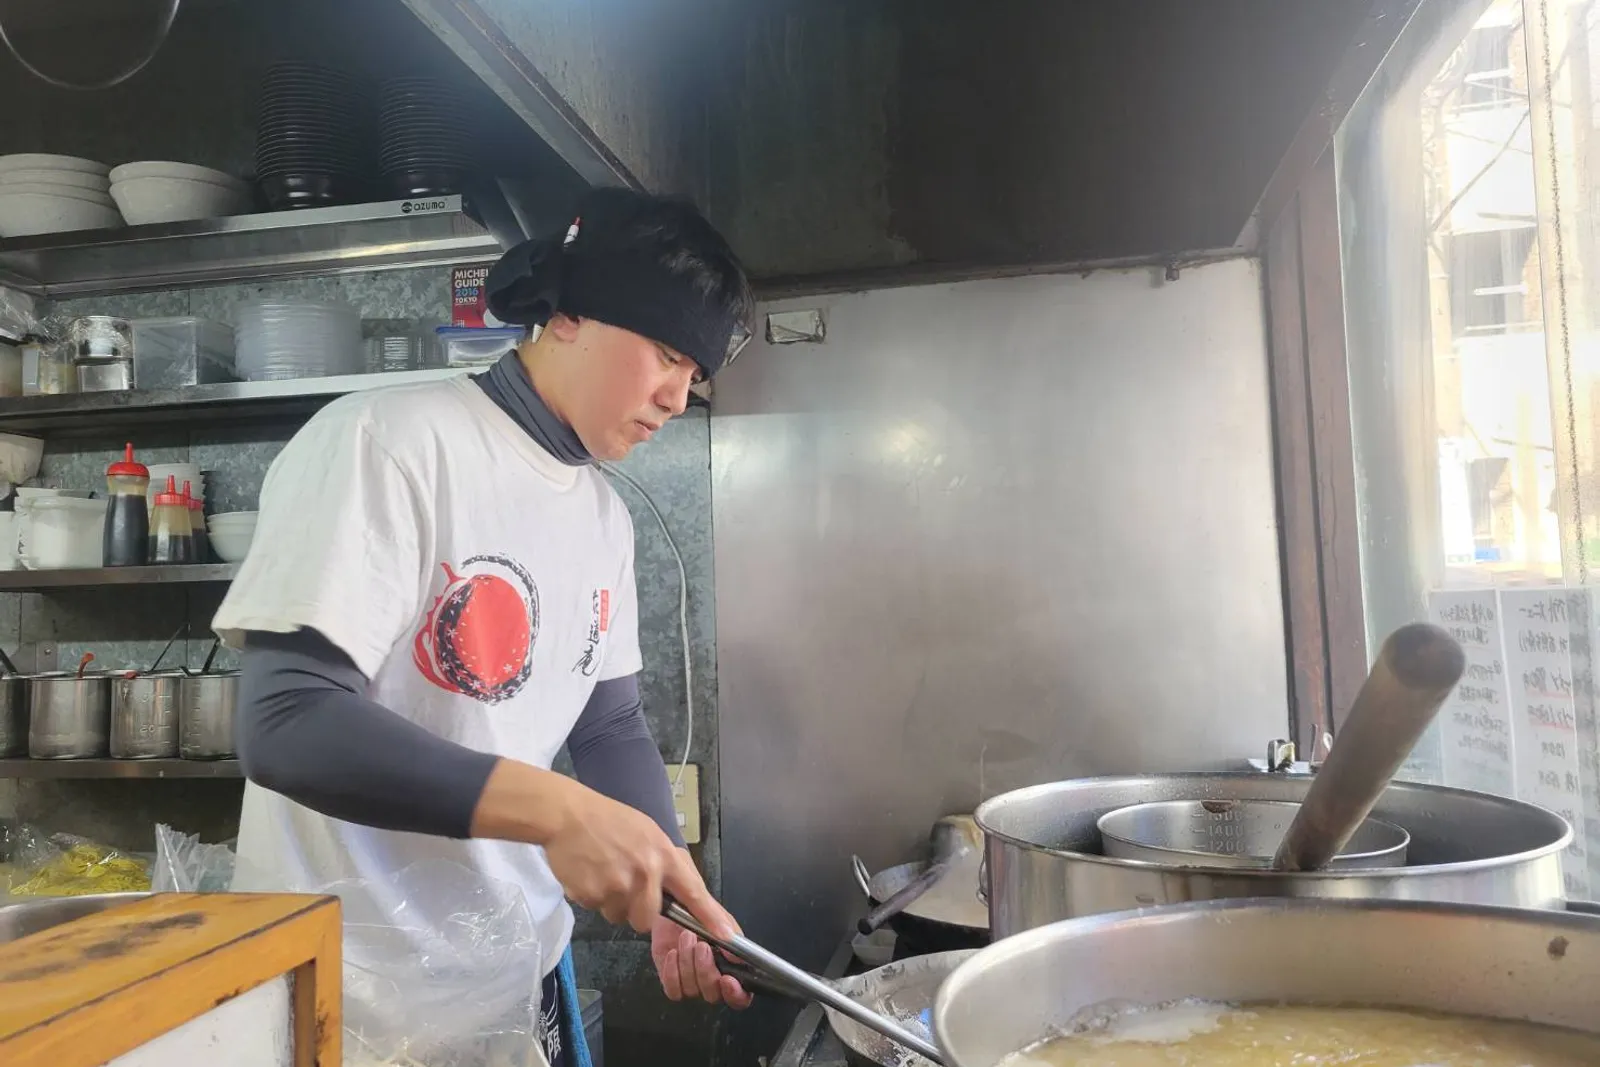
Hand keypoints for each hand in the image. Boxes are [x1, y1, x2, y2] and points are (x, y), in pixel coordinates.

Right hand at [537, 777, 727, 934]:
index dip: (711, 917)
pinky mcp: (593, 895)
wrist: (567, 815)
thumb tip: (680, 890)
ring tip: (603, 871)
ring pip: (620, 916)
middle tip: (622, 882)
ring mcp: (618, 886)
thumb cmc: (608, 820)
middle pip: (647, 919)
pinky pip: (597, 909)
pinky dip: (592, 897)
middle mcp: (645, 873)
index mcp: (662, 855)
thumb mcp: (647, 831)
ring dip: (612, 903)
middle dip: (635, 908)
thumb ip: (665, 861)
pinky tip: (588, 872)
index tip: (728, 936)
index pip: (694, 892)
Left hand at [651, 912, 752, 1008]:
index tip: (727, 979)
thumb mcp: (717, 915)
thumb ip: (727, 933)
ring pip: (692, 991)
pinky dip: (672, 972)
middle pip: (713, 996)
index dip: (735, 994)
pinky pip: (673, 990)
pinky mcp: (672, 978)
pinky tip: (674, 952)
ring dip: (688, 963)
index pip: (741, 995)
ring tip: (686, 937)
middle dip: (706, 971)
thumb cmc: (697, 909)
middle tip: (702, 946)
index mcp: (732, 964)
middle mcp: (713, 976)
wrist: (670, 904)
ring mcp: (691, 980)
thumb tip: (736, 954)